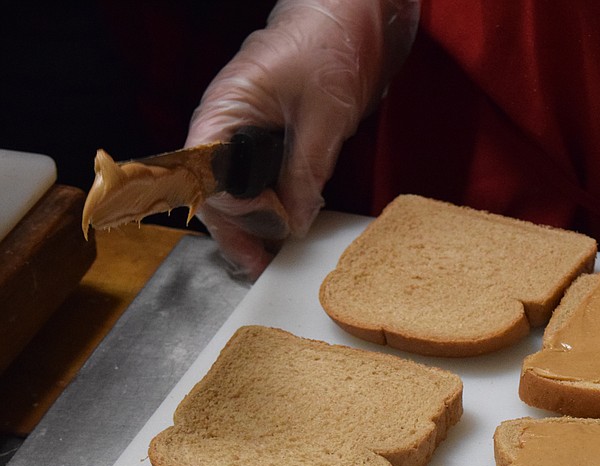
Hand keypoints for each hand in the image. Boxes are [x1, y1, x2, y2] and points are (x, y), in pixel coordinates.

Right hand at [185, 0, 417, 278]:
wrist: (351, 15)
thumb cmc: (328, 45)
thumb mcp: (324, 115)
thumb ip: (306, 170)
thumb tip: (295, 219)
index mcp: (224, 111)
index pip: (205, 178)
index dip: (234, 212)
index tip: (271, 232)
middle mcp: (226, 124)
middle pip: (213, 191)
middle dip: (238, 229)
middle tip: (263, 263)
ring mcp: (245, 132)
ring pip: (234, 190)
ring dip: (254, 222)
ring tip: (275, 252)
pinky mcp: (268, 138)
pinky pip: (257, 179)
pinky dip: (271, 204)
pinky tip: (289, 223)